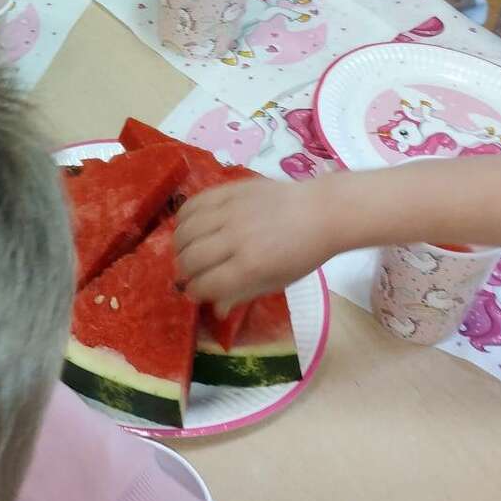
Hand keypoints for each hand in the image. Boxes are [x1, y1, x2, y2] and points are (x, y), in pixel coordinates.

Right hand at [174, 178, 344, 314]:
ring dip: (179, 246)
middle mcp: (236, 238)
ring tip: (185, 251)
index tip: (195, 293)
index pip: (205, 284)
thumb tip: (216, 309)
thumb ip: (242, 294)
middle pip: (190, 258)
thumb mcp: (277, 281)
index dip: (195, 292)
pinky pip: (193, 203)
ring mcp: (231, 211)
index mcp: (251, 266)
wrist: (321, 212)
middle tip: (188, 274)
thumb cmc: (302, 253)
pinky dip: (183, 218)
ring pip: (186, 230)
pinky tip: (187, 226)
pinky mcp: (229, 191)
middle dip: (183, 271)